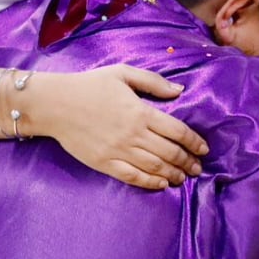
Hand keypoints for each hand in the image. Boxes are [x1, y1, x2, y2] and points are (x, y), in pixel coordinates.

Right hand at [24, 65, 209, 189]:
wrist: (55, 104)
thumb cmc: (90, 85)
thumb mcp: (123, 73)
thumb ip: (153, 82)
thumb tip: (179, 90)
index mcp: (141, 112)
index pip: (177, 131)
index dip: (194, 142)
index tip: (204, 148)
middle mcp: (133, 134)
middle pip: (169, 153)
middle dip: (188, 161)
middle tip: (198, 167)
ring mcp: (118, 151)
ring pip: (154, 167)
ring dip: (173, 174)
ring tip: (184, 177)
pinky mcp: (104, 163)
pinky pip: (132, 177)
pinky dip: (150, 183)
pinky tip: (161, 184)